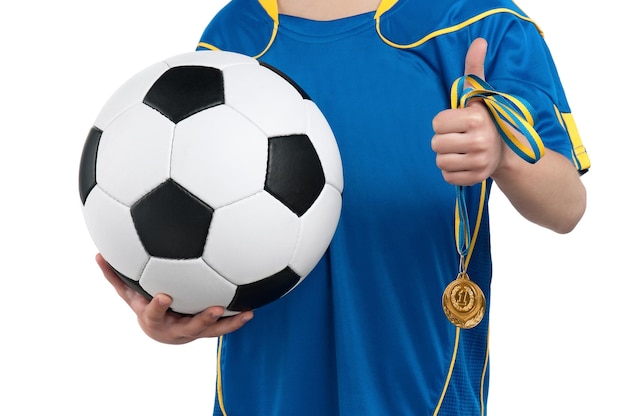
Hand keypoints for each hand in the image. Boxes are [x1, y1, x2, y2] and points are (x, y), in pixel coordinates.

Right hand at [96, 253, 253, 343]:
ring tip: (245, 312)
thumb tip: (98, 254)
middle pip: (189, 328)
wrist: (162, 333)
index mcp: (155, 319)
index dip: (158, 306)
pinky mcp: (207, 331)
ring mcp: (193, 332)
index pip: (154, 313)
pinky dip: (237, 321)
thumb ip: (115, 276)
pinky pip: (224, 328)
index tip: (164, 296)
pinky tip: (252, 309)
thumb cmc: (146, 306)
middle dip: (201, 320)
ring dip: (228, 323)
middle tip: (214, 308)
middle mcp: (175, 329)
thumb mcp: (129, 294)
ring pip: (212, 331)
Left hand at [431, 38, 503, 185]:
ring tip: (460, 150)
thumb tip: (478, 41)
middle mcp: (479, 141)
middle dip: (443, 140)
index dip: (443, 123)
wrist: (509, 151)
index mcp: (476, 118)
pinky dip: (452, 172)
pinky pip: (447, 177)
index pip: (437, 123)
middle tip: (458, 138)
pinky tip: (463, 163)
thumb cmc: (487, 120)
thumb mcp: (480, 95)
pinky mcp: (476, 178)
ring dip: (446, 156)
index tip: (457, 122)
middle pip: (435, 144)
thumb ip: (474, 70)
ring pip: (440, 162)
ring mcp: (479, 162)